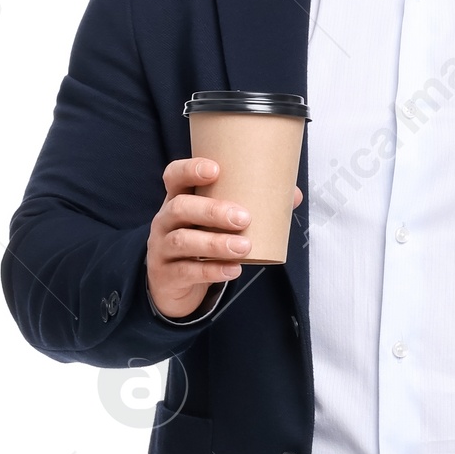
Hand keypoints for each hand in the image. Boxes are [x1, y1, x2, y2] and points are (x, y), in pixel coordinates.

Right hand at [145, 157, 302, 319]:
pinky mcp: (167, 275)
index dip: (190, 169)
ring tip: (244, 247)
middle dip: (212, 211)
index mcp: (178, 200)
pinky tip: (233, 269)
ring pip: (182, 241)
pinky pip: (187, 272)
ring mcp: (162, 248)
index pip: (174, 176)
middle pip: (180, 208)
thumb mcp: (215, 223)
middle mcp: (165, 220)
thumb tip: (293, 195)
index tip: (216, 169)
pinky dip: (212, 271)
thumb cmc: (200, 241)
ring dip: (215, 243)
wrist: (173, 283)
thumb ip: (249, 207)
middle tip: (244, 217)